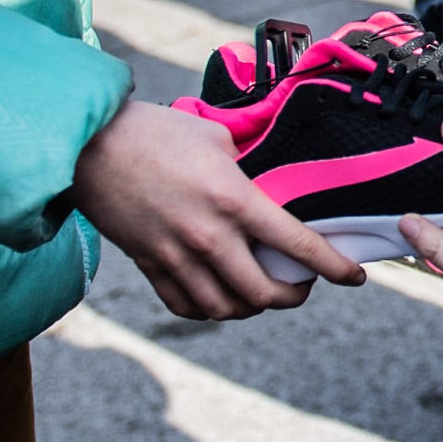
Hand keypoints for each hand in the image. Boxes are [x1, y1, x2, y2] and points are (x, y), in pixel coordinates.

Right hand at [71, 100, 362, 319]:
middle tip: (303, 284)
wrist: (89, 146)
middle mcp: (208, 237)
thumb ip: (247, 165)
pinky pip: (186, 305)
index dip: (334, 267)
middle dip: (294, 296)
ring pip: (225, 309)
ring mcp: (176, 257)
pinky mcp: (149, 265)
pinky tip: (221, 295)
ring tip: (263, 291)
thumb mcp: (216, 136)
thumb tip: (269, 182)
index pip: (298, 246)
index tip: (353, 275)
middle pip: (264, 293)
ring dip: (252, 307)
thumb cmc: (154, 132)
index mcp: (233, 200)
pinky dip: (209, 309)